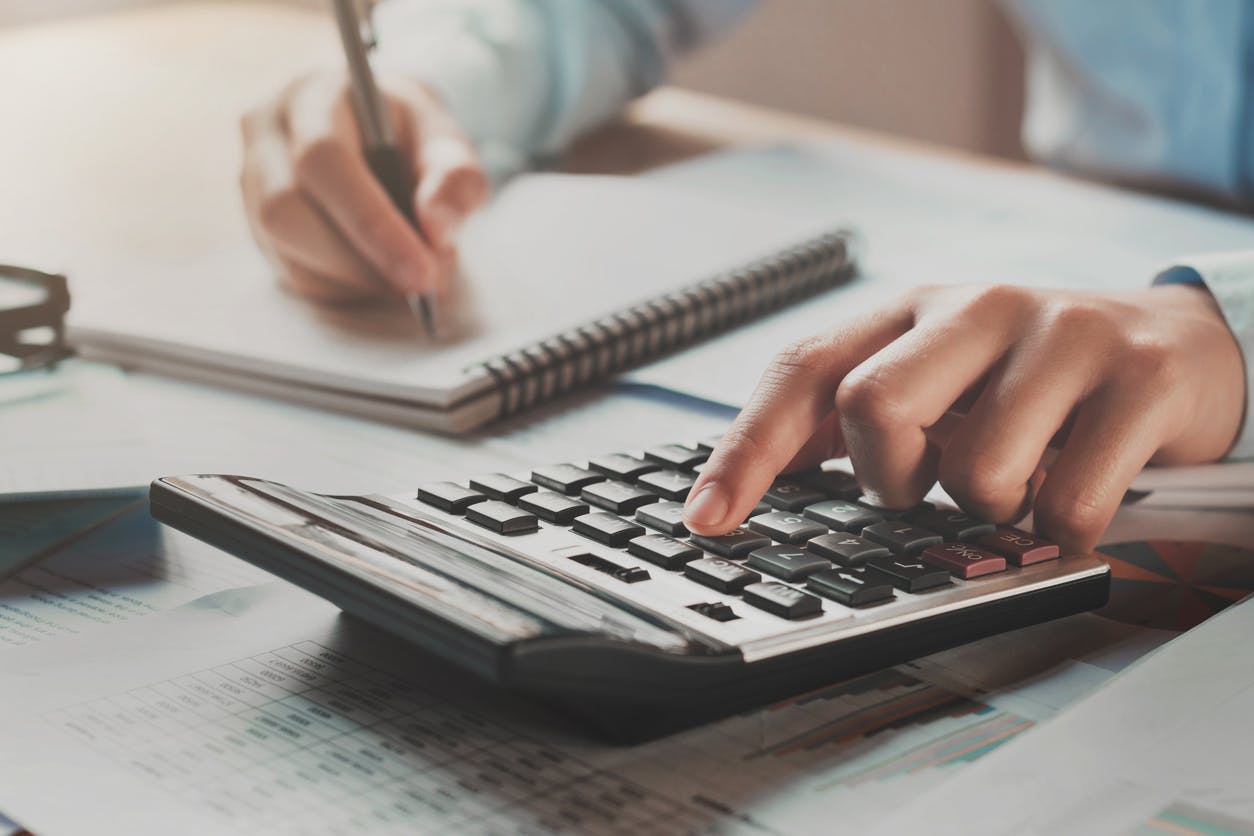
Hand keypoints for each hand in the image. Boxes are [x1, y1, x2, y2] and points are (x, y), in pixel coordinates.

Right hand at [239, 72, 487, 302]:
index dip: (371, 223)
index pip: (322, 160)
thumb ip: (455, 178)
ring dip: (355, 280)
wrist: (382, 136)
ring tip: (409, 278)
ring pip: (285, 250)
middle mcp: (266, 136)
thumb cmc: (412, 137)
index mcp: (312, 98)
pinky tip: (381, 276)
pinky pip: (293, 274)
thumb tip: (437, 230)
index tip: (421, 272)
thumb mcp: (448, 143)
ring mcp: (252, 183)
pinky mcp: (258, 227)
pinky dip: (345, 289)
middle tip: (424, 285)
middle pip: (287, 211)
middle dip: (361, 262)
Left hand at [684, 283, 1244, 552]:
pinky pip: (1067, 502)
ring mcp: (1060, 334)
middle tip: (926, 489)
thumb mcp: (937, 379)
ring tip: (1016, 483)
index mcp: (908, 313)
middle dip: (888, 481)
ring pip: (974, 468)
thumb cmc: (1030, 378)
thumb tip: (755, 482)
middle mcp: (975, 308)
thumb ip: (853, 417)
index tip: (709, 519)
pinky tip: (1074, 496)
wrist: (1177, 348)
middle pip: (871, 406)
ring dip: (985, 508)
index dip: (746, 450)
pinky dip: (1058, 531)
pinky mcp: (1137, 376)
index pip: (803, 371)